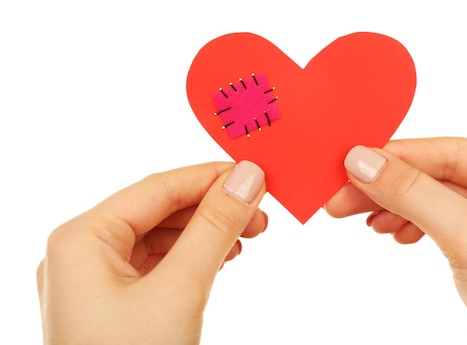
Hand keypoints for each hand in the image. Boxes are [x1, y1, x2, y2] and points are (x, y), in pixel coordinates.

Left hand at [37, 161, 265, 344]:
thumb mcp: (180, 290)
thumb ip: (214, 227)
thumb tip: (246, 178)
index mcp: (81, 239)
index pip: (157, 188)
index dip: (210, 177)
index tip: (255, 174)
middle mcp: (83, 254)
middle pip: (160, 211)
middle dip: (213, 208)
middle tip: (261, 211)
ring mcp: (96, 281)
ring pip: (162, 237)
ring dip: (208, 232)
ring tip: (250, 234)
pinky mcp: (114, 304)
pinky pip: (159, 264)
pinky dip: (194, 257)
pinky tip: (224, 256)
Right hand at [326, 137, 466, 343]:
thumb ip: (416, 195)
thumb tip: (365, 162)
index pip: (456, 153)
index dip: (402, 156)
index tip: (355, 161)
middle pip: (439, 176)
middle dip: (390, 186)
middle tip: (342, 194)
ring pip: (432, 199)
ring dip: (393, 205)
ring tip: (359, 217)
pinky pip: (435, 222)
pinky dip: (407, 224)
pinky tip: (391, 232)